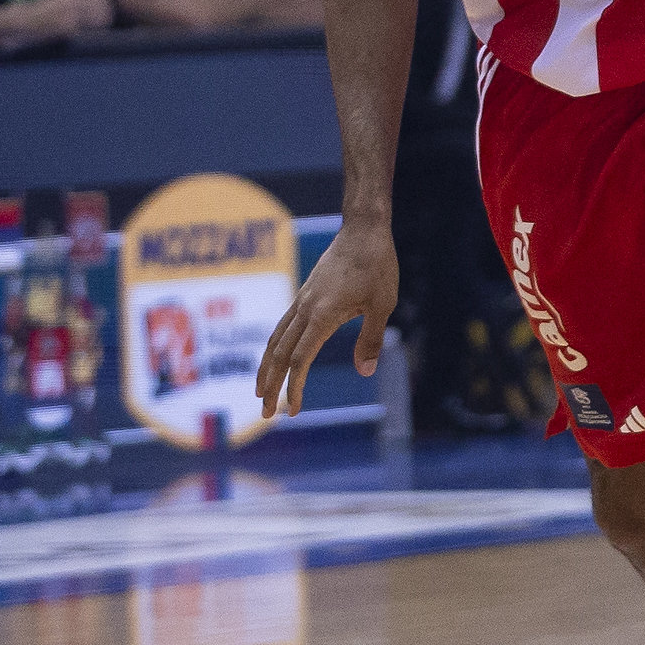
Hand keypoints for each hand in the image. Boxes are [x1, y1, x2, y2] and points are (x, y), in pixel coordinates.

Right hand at [257, 220, 400, 421]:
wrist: (363, 230)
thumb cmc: (377, 266)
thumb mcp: (384, 304)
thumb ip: (372, 339)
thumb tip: (365, 371)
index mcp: (322, 315)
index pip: (299, 361)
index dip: (294, 388)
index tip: (293, 411)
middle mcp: (305, 309)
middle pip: (278, 355)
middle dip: (270, 386)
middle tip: (264, 414)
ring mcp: (302, 301)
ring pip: (275, 340)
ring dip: (266, 368)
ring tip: (261, 391)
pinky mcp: (305, 294)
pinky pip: (283, 326)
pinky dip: (274, 346)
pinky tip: (276, 357)